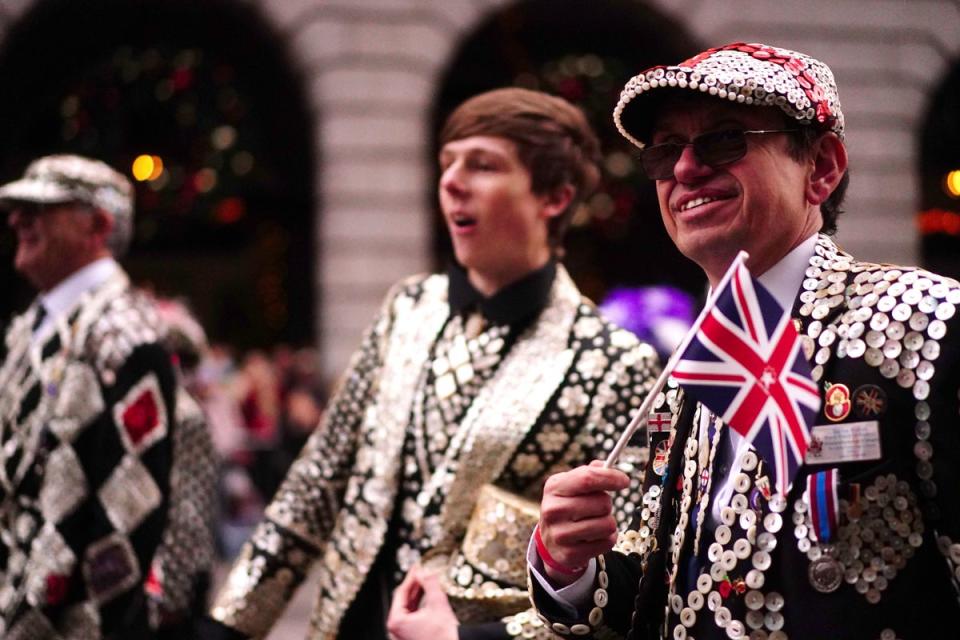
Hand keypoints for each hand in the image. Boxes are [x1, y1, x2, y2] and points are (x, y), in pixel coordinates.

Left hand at [387, 566, 457, 639]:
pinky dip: (419, 606)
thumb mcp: (438, 604)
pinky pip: (412, 618)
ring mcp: (402, 636)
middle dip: (414, 585)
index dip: (411, 577)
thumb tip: (425, 569)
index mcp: (396, 621)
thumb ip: (430, 583)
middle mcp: (395, 631)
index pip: (401, 592)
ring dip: (417, 595)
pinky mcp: (410, 639)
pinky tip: (427, 597)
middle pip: (403, 601)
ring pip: (408, 609)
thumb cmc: (445, 636)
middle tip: (422, 571)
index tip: (418, 566)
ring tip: (426, 581)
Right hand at [537, 460, 629, 585]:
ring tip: (595, 522)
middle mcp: (553, 510)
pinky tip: (594, 537)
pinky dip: (607, 539)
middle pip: (602, 502)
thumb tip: (607, 466)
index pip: (587, 479)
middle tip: (597, 507)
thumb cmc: (567, 505)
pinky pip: (607, 542)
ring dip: (608, 522)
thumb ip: (590, 472)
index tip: (624, 481)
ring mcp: (560, 534)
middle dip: (607, 504)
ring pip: (608, 524)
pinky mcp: (570, 554)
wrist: (550, 540)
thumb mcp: (571, 485)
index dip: (611, 478)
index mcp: (554, 487)